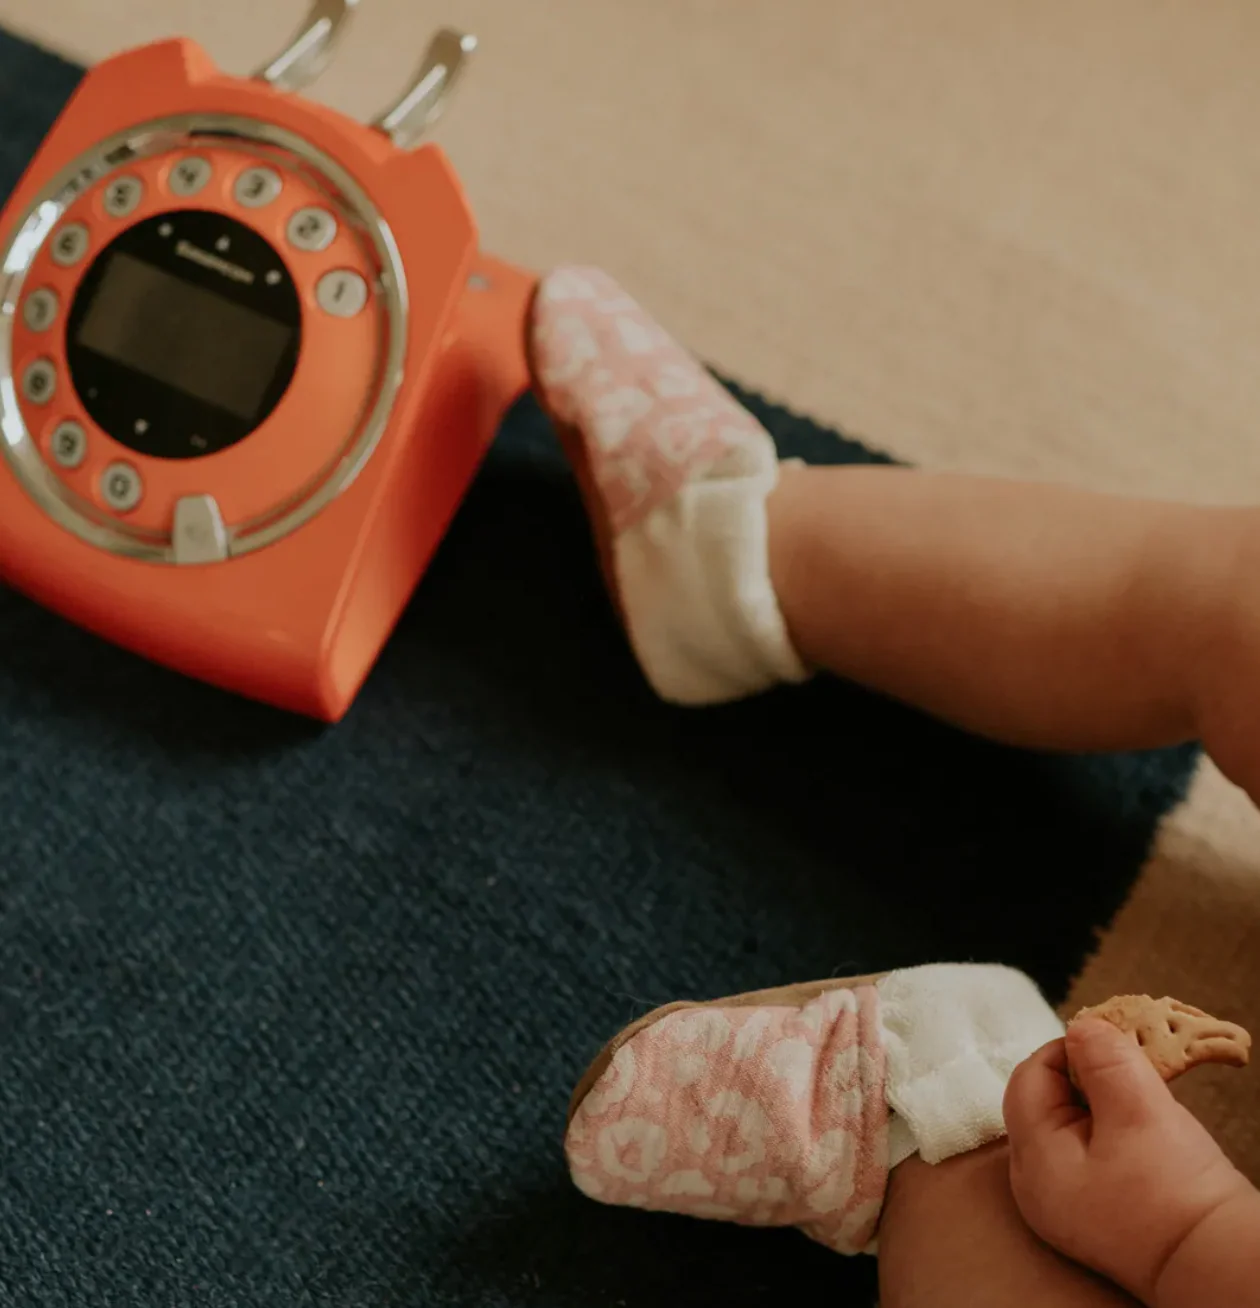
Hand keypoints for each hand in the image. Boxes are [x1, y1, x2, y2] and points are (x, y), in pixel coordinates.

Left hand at [1002, 1018, 1251, 1301]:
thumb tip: (1080, 1026)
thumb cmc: (1174, 1188)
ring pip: (1064, 1126)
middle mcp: (1033, 1185)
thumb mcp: (1138, 1109)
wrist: (1214, 1262)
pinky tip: (1136, 1132)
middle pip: (1042, 1101)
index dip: (1068, 1050)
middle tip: (1128, 1070)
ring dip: (1096, 1103)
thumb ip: (1103, 1059)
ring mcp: (1059, 1204)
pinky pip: (1082, 1154)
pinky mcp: (1088, 1213)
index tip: (1113, 1043)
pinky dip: (1104, 1132)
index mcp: (1032, 1160)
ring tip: (1136, 1099)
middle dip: (1082, 1076)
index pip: (1029, 1077)